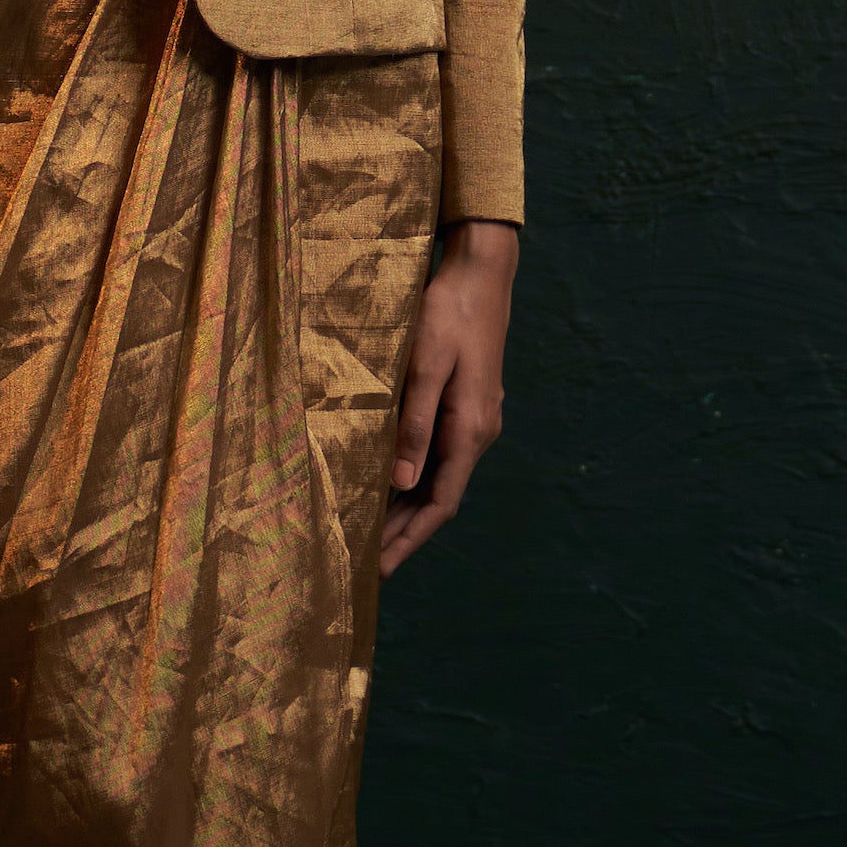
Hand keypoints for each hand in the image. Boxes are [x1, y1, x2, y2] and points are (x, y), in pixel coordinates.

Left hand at [376, 219, 515, 581]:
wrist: (481, 274)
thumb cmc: (446, 313)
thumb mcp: (425, 366)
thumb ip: (414, 423)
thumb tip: (402, 483)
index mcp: (470, 430)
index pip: (439, 504)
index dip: (409, 541)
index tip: (379, 571)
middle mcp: (478, 433)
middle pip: (438, 500)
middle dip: (404, 535)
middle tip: (365, 567)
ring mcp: (475, 421)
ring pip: (438, 479)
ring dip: (407, 510)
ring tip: (371, 536)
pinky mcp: (467, 407)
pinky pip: (439, 456)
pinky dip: (414, 479)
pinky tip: (390, 485)